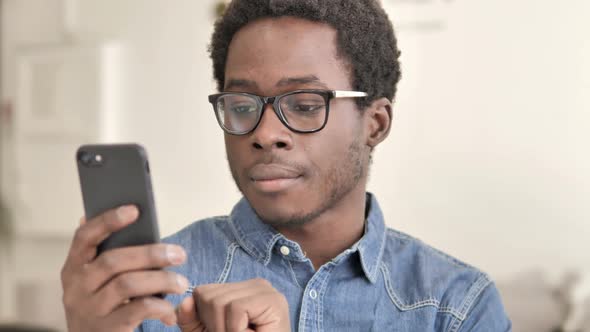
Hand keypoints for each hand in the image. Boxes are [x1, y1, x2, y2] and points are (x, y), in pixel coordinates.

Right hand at [61, 205, 189, 331]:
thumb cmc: (102, 306)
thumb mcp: (98, 281)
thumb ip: (111, 255)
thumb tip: (129, 215)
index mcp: (73, 268)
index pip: (84, 237)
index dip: (108, 221)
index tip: (134, 209)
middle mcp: (76, 288)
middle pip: (114, 261)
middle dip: (151, 254)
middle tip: (179, 254)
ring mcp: (89, 310)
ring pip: (128, 284)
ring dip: (161, 280)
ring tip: (181, 282)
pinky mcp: (105, 329)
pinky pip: (137, 310)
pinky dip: (159, 306)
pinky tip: (170, 308)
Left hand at [177, 278, 290, 331]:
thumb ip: (191, 320)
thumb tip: (184, 302)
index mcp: (240, 290)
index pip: (203, 292)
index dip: (205, 319)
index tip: (224, 331)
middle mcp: (254, 284)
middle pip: (209, 296)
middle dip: (214, 325)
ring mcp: (265, 289)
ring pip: (219, 302)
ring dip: (225, 330)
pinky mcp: (273, 299)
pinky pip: (236, 308)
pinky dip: (236, 330)